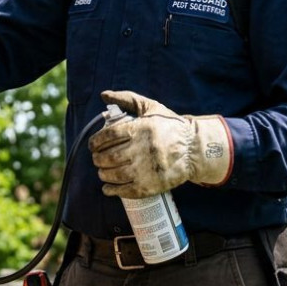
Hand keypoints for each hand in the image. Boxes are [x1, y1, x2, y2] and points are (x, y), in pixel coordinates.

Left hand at [89, 90, 232, 197]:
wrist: (194, 149)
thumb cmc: (170, 126)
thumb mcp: (151, 107)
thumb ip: (127, 99)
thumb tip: (104, 95)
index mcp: (141, 129)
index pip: (108, 136)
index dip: (95, 142)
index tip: (93, 146)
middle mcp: (142, 149)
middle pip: (109, 157)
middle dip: (98, 159)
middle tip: (97, 159)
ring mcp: (146, 169)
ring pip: (115, 174)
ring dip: (103, 174)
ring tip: (103, 171)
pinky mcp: (151, 185)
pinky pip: (125, 190)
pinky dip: (112, 190)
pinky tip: (108, 188)